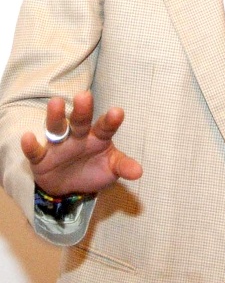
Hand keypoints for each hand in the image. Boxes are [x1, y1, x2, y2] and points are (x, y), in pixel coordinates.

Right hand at [21, 91, 142, 195]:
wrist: (70, 186)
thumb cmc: (94, 169)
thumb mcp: (111, 168)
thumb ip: (123, 166)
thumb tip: (139, 172)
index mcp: (98, 136)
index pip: (105, 126)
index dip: (111, 120)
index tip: (117, 112)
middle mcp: (78, 136)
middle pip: (80, 121)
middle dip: (82, 110)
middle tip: (84, 96)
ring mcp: (59, 145)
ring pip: (56, 127)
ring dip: (56, 116)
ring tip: (56, 103)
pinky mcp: (41, 158)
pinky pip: (36, 151)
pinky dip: (31, 145)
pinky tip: (28, 137)